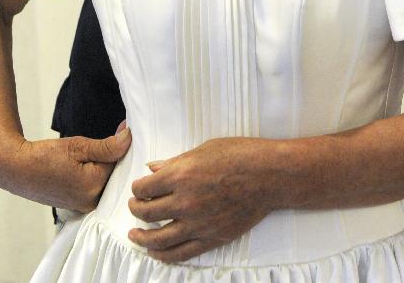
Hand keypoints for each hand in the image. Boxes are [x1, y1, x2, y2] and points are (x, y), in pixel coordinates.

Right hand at [0, 127, 131, 212]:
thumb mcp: (78, 146)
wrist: (17, 170)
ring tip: (93, 153)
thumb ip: (107, 145)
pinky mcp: (77, 205)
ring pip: (106, 183)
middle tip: (109, 142)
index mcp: (94, 186)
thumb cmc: (45, 156)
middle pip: (115, 177)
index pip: (121, 164)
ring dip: (105, 167)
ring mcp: (83, 206)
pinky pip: (95, 189)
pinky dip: (95, 176)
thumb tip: (129, 137)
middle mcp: (91, 202)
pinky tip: (87, 165)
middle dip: (115, 159)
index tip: (123, 132)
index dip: (122, 147)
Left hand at [128, 137, 279, 262]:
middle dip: (135, 209)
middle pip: (147, 212)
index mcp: (181, 174)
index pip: (144, 187)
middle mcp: (185, 201)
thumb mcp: (204, 149)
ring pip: (158, 238)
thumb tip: (153, 167)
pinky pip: (181, 253)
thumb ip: (175, 162)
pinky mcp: (211, 238)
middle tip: (134, 206)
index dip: (137, 188)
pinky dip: (164, 255)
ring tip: (135, 234)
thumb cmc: (240, 154)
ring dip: (141, 238)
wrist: (269, 175)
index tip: (138, 188)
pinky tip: (155, 252)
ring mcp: (197, 223)